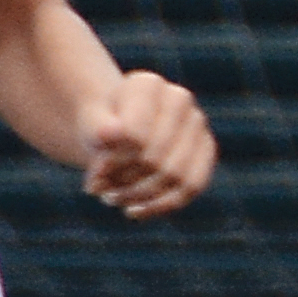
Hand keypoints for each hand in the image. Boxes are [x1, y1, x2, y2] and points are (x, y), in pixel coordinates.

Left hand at [80, 69, 215, 217]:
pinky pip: (190, 187)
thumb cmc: (101, 127)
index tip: (94, 174)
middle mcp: (180, 99)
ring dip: (139, 195)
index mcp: (147, 85)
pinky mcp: (207, 152)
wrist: (119, 130)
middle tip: (100, 190)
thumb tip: (112, 134)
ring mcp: (198, 125)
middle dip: (124, 181)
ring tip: (112, 199)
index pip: (134, 137)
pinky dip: (159, 206)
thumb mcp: (90, 126)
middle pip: (154, 158)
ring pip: (174, 176)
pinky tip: (133, 211)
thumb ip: (97, 127)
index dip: (112, 164)